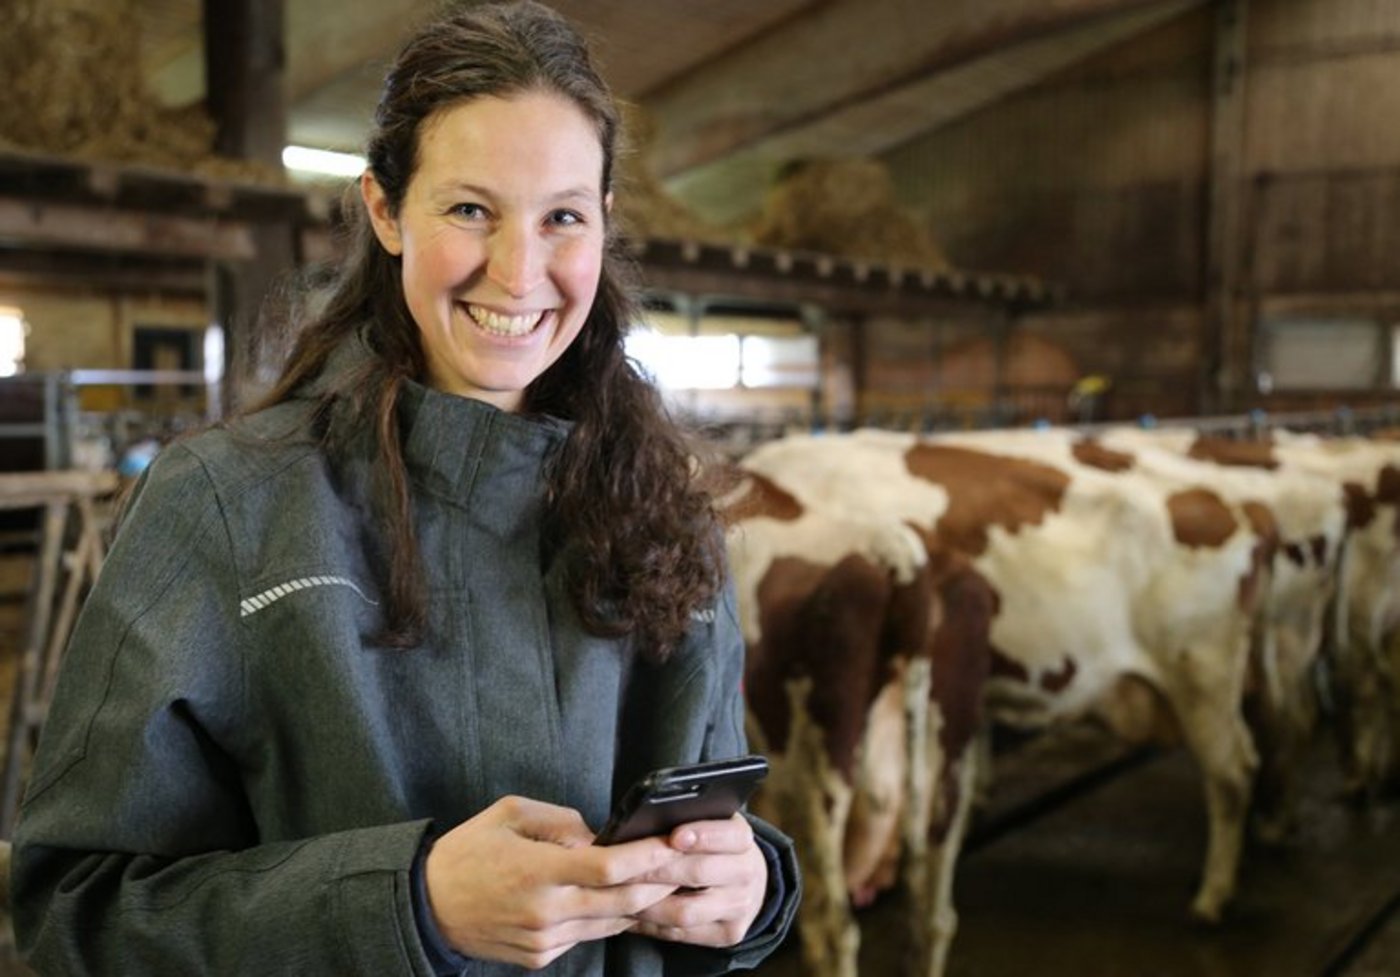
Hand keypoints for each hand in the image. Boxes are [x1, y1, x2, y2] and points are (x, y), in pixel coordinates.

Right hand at [424, 795, 683, 968]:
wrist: (426, 906)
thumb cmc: (467, 852)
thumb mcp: (510, 813)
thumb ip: (561, 821)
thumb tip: (600, 835)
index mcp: (538, 871)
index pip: (610, 867)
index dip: (648, 857)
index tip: (672, 842)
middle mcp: (546, 911)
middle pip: (622, 901)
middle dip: (659, 883)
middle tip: (683, 864)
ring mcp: (545, 940)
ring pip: (611, 923)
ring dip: (639, 904)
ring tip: (664, 882)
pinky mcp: (540, 957)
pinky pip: (587, 935)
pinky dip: (607, 918)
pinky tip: (619, 900)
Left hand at [627, 814, 767, 947]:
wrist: (744, 880)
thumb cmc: (712, 845)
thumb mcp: (709, 823)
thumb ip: (685, 820)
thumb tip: (644, 824)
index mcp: (742, 839)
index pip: (730, 835)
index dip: (702, 835)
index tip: (674, 837)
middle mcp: (747, 873)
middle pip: (698, 873)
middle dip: (656, 870)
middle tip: (622, 867)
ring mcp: (740, 907)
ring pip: (686, 911)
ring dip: (647, 903)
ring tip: (619, 894)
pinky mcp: (728, 933)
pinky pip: (682, 933)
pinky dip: (652, 924)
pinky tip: (632, 913)